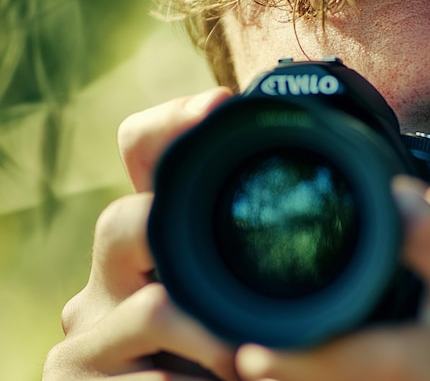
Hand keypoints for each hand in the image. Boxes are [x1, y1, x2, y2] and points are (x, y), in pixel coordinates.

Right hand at [43, 88, 242, 379]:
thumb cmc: (214, 355)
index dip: (170, 121)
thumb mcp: (230, 296)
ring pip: (155, 306)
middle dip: (184, 247)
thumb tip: (332, 196)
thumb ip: (245, 258)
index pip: (138, 155)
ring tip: (246, 364)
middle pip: (124, 220)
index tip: (219, 104)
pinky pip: (150, 377)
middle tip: (240, 296)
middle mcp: (107, 272)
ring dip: (216, 341)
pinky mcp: (69, 376)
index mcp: (148, 240)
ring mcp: (86, 326)